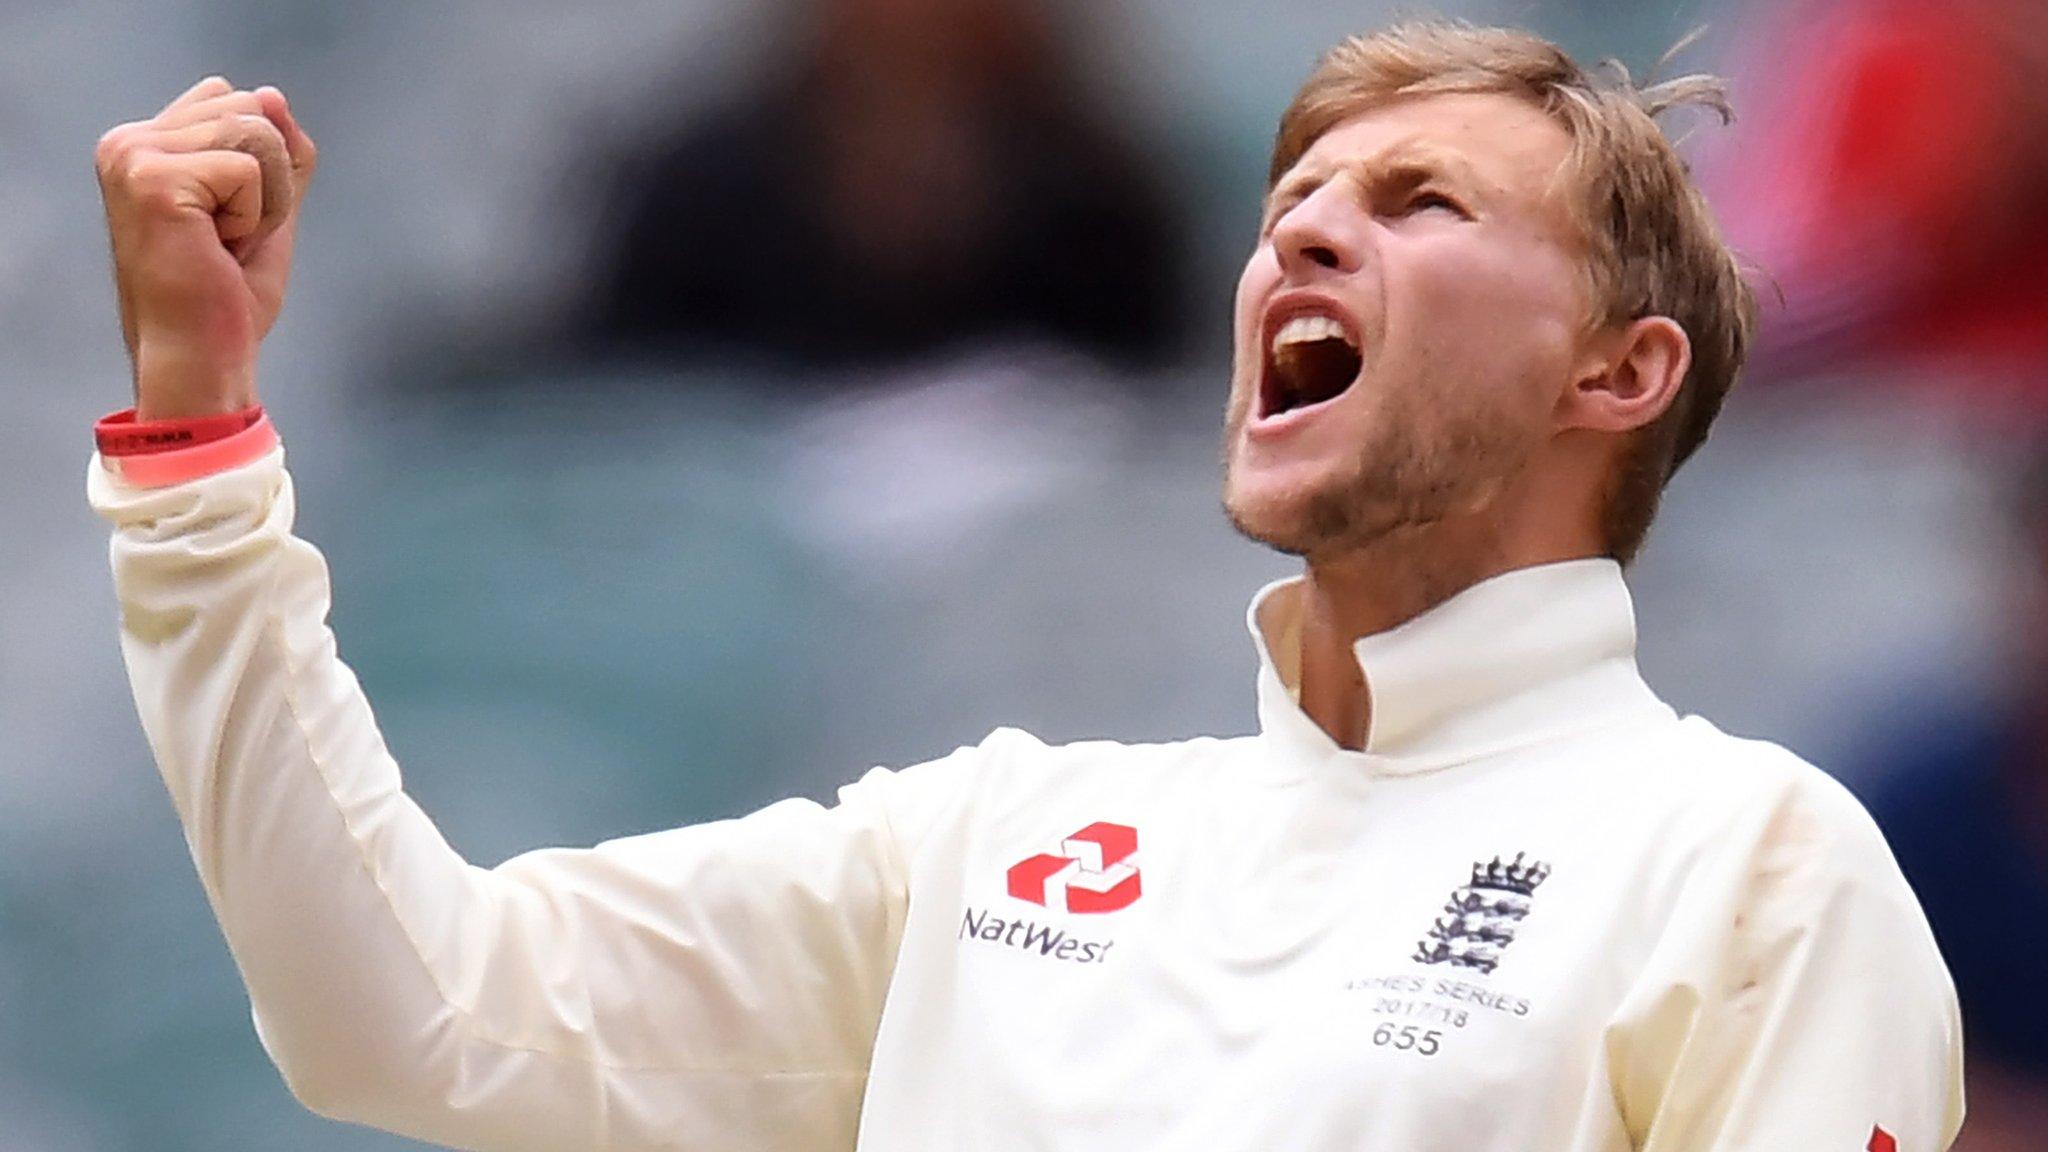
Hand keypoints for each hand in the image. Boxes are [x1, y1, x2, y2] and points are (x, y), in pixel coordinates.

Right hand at [95, 77, 316, 418]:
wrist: (201, 355)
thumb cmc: (225, 295)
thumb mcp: (267, 206)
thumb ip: (278, 150)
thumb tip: (272, 94)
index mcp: (145, 142)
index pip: (239, 101)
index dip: (262, 166)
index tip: (227, 222)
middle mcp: (128, 140)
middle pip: (254, 109)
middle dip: (268, 183)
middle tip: (227, 238)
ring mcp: (134, 155)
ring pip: (257, 133)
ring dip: (264, 202)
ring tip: (223, 243)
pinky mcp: (153, 177)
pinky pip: (251, 169)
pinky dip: (256, 215)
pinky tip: (218, 247)